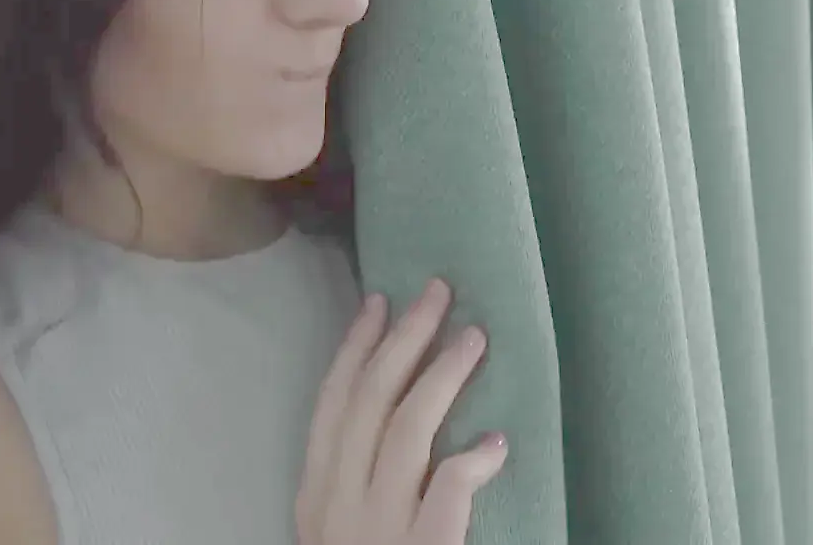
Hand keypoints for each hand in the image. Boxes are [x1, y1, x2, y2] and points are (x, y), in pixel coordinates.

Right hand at [296, 279, 505, 544]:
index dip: (355, 347)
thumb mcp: (334, 528)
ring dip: (442, 376)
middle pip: (370, 401)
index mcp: (316, 492)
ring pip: (407, 431)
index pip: (332, 404)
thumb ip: (353, 480)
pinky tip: (496, 441)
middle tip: (438, 291)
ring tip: (474, 338)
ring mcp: (380, 525)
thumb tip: (388, 418)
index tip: (379, 301)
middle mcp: (340, 500)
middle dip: (404, 337)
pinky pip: (449, 489)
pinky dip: (472, 460)